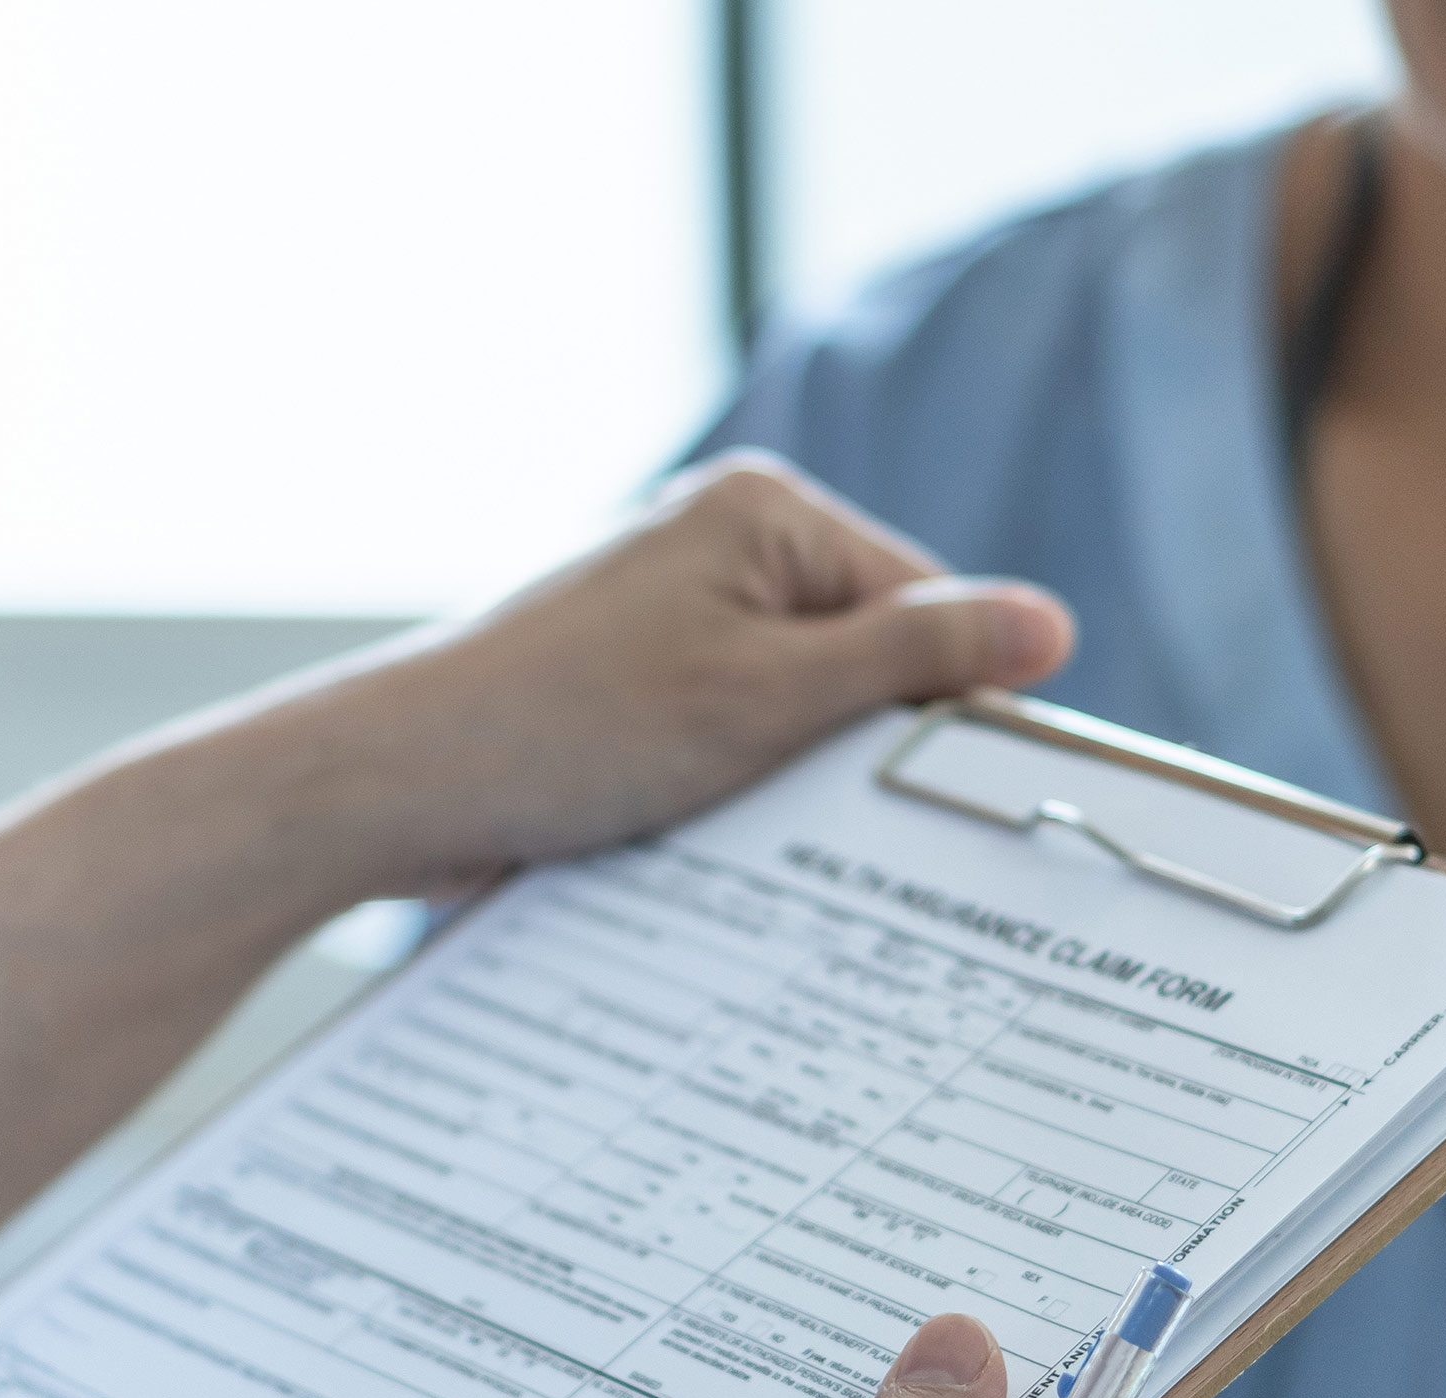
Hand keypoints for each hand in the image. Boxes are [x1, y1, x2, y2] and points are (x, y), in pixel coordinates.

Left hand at [271, 452, 1076, 897]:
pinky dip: (729, 789)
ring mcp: (664, 612)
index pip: (922, 603)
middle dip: (858, 747)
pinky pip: (721, 733)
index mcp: (762, 510)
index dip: (943, 705)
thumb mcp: (773, 699)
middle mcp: (713, 542)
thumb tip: (1049, 624)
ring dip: (789, 780)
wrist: (396, 783)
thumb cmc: (571, 727)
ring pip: (789, 708)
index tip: (954, 800)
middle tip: (846, 828)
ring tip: (754, 831)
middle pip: (857, 656)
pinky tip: (707, 839)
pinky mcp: (624, 681)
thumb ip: (915, 658)